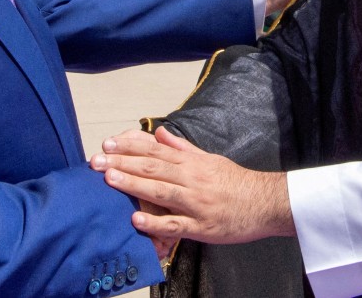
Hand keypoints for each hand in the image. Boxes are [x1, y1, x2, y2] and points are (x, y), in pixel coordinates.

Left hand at [90, 127, 294, 244]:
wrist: (266, 203)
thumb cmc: (236, 182)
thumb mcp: (210, 159)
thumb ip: (182, 148)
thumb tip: (158, 133)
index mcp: (192, 163)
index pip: (155, 152)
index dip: (129, 147)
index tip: (107, 144)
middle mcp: (191, 180)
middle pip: (152, 169)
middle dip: (121, 164)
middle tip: (96, 161)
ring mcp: (196, 203)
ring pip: (160, 192)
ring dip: (133, 186)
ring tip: (109, 180)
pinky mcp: (202, 227)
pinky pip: (175, 225)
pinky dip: (155, 223)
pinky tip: (136, 220)